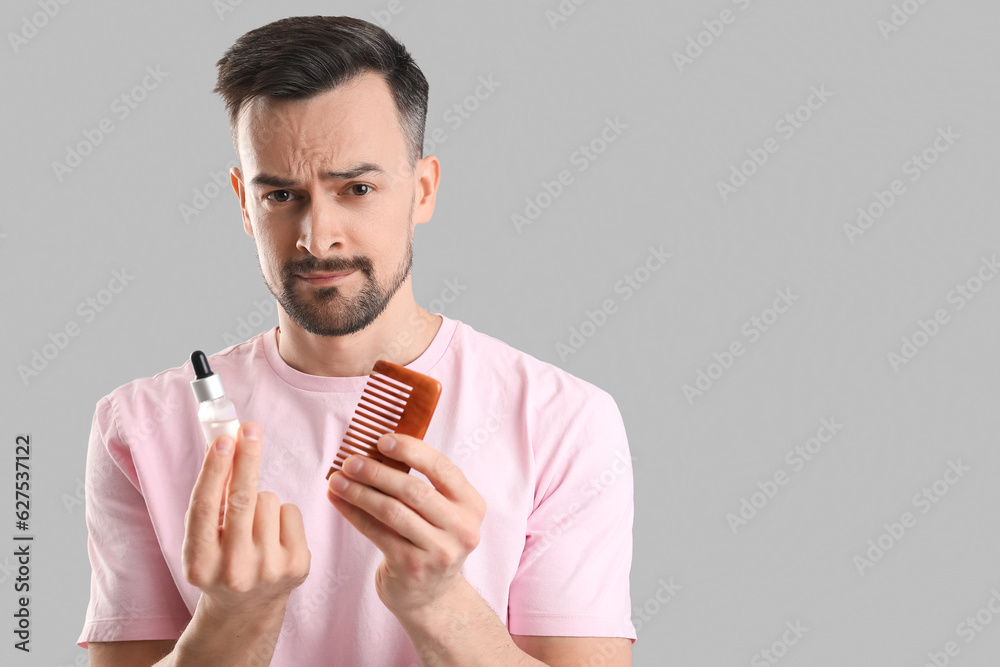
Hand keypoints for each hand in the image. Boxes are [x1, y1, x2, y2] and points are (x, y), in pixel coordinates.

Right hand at [183, 422, 310, 619]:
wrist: (247, 608)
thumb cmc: (221, 559)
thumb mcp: (203, 538)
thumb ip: (209, 497)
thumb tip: (220, 443)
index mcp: (199, 564)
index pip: (205, 508)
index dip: (215, 470)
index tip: (224, 440)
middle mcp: (233, 570)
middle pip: (241, 499)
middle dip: (246, 459)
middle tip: (250, 430)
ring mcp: (268, 570)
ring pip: (268, 500)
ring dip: (261, 500)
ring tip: (254, 525)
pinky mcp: (297, 566)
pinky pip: (290, 511)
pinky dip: (282, 514)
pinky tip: (274, 536)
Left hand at [326, 433, 485, 615]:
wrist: (431, 596)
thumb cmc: (429, 541)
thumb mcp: (441, 513)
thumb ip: (423, 484)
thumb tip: (376, 450)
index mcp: (472, 506)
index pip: (442, 468)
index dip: (411, 450)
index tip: (381, 440)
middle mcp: (462, 529)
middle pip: (414, 490)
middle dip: (377, 472)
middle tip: (350, 461)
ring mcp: (439, 551)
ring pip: (392, 511)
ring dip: (360, 492)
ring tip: (337, 480)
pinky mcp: (412, 567)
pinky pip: (377, 532)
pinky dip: (354, 513)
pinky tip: (337, 500)